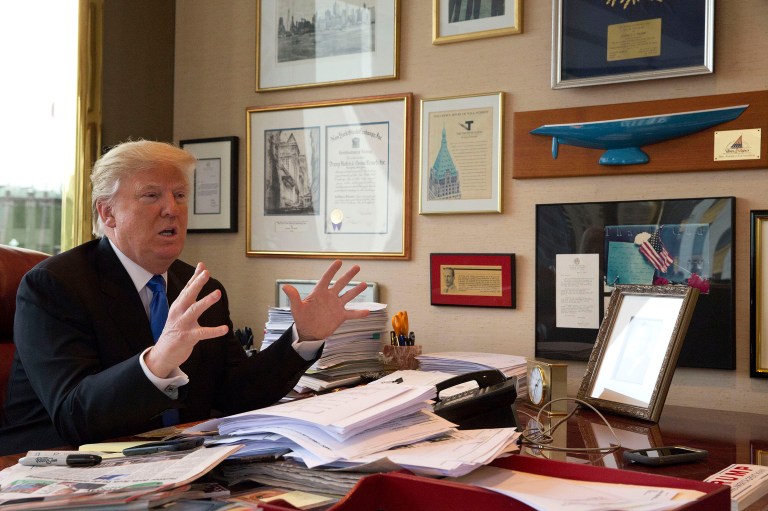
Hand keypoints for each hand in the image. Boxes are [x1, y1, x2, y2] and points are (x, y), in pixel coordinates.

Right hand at [144, 262, 228, 377]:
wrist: (163, 353)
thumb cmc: (175, 329)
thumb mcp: (180, 311)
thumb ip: (189, 296)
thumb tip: (197, 279)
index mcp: (178, 305)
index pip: (187, 288)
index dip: (195, 277)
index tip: (202, 266)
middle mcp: (179, 312)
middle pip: (188, 295)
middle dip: (197, 283)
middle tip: (206, 273)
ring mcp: (182, 324)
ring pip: (194, 310)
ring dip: (206, 301)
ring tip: (217, 293)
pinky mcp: (187, 337)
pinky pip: (202, 333)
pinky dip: (214, 331)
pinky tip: (224, 329)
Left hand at [283, 260, 370, 341]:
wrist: (309, 332)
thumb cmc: (302, 318)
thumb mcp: (297, 308)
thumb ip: (293, 297)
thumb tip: (285, 286)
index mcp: (319, 293)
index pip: (326, 279)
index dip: (332, 270)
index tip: (338, 261)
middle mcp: (329, 297)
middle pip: (340, 284)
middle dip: (348, 275)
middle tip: (357, 266)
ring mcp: (336, 306)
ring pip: (348, 296)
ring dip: (356, 291)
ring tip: (365, 284)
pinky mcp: (340, 316)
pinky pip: (352, 314)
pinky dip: (359, 313)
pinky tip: (368, 311)